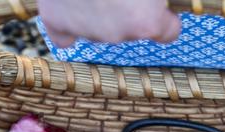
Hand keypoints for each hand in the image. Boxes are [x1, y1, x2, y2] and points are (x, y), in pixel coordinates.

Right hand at [38, 0, 181, 46]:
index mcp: (146, 21)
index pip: (168, 31)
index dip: (165, 14)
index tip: (159, 3)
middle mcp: (116, 33)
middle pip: (132, 28)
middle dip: (130, 9)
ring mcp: (84, 30)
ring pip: (100, 28)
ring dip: (101, 10)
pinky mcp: (55, 21)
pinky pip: (64, 35)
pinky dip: (69, 24)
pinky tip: (72, 5)